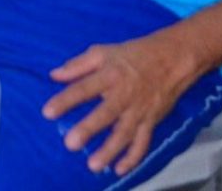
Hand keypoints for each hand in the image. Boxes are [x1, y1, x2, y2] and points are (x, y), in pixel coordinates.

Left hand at [43, 33, 204, 175]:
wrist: (173, 59)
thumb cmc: (133, 55)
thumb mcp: (102, 52)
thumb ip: (77, 65)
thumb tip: (54, 75)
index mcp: (110, 75)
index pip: (83, 88)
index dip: (65, 100)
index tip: (47, 112)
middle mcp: (125, 95)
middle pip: (106, 113)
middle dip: (89, 129)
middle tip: (71, 144)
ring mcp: (140, 110)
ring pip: (125, 133)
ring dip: (110, 150)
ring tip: (93, 165)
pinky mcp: (152, 121)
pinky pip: (143, 142)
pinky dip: (134, 157)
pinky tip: (120, 169)